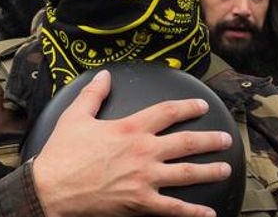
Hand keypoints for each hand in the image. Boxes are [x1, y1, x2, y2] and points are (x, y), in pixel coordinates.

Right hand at [31, 71, 231, 216]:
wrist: (51, 189)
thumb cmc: (62, 153)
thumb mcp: (75, 116)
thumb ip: (93, 94)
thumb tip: (103, 75)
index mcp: (130, 128)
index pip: (167, 112)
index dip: (187, 106)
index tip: (202, 105)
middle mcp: (144, 151)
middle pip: (186, 142)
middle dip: (209, 139)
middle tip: (225, 138)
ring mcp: (145, 178)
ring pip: (187, 173)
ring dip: (210, 170)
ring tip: (225, 167)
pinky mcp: (141, 202)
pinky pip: (173, 208)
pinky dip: (193, 212)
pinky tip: (209, 213)